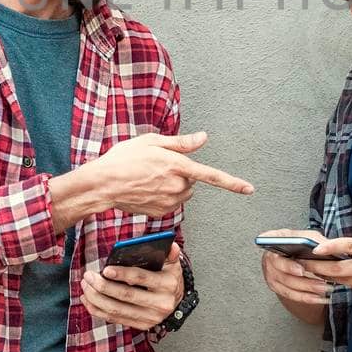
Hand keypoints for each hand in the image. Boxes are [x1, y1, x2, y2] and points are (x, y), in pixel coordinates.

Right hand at [78, 131, 253, 216]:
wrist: (103, 184)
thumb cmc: (124, 158)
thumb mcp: (152, 142)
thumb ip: (181, 143)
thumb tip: (203, 138)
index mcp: (178, 166)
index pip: (212, 175)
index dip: (232, 183)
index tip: (249, 189)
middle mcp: (177, 186)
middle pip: (192, 181)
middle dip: (181, 174)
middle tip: (157, 167)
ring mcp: (169, 202)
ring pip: (183, 193)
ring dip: (173, 186)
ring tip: (148, 178)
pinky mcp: (161, 213)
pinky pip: (171, 204)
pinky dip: (163, 197)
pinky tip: (145, 190)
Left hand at [81, 243, 184, 330]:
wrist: (175, 300)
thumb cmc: (168, 277)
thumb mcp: (173, 263)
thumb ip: (171, 253)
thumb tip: (169, 244)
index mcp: (168, 284)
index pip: (141, 278)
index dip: (122, 274)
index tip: (105, 269)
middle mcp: (160, 304)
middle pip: (126, 295)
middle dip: (103, 286)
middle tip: (88, 276)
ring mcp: (150, 318)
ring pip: (117, 309)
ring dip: (96, 298)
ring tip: (85, 285)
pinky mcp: (141, 326)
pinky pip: (115, 319)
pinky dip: (98, 310)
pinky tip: (88, 300)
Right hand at [258, 229, 334, 306]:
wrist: (293, 253)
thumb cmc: (300, 242)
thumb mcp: (309, 236)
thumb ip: (317, 242)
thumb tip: (327, 249)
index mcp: (274, 241)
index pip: (276, 254)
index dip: (288, 265)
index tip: (301, 271)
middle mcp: (268, 259)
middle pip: (284, 275)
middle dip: (304, 281)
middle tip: (321, 283)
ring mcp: (271, 274)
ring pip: (289, 287)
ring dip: (308, 290)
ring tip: (325, 289)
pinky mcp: (277, 286)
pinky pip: (291, 295)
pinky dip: (306, 297)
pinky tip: (319, 297)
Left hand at [301, 216, 351, 305]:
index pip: (347, 247)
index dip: (328, 247)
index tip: (314, 248)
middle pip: (337, 270)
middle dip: (316, 267)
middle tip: (301, 264)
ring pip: (344, 281)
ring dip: (329, 276)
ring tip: (314, 270)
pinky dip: (347, 282)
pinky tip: (339, 278)